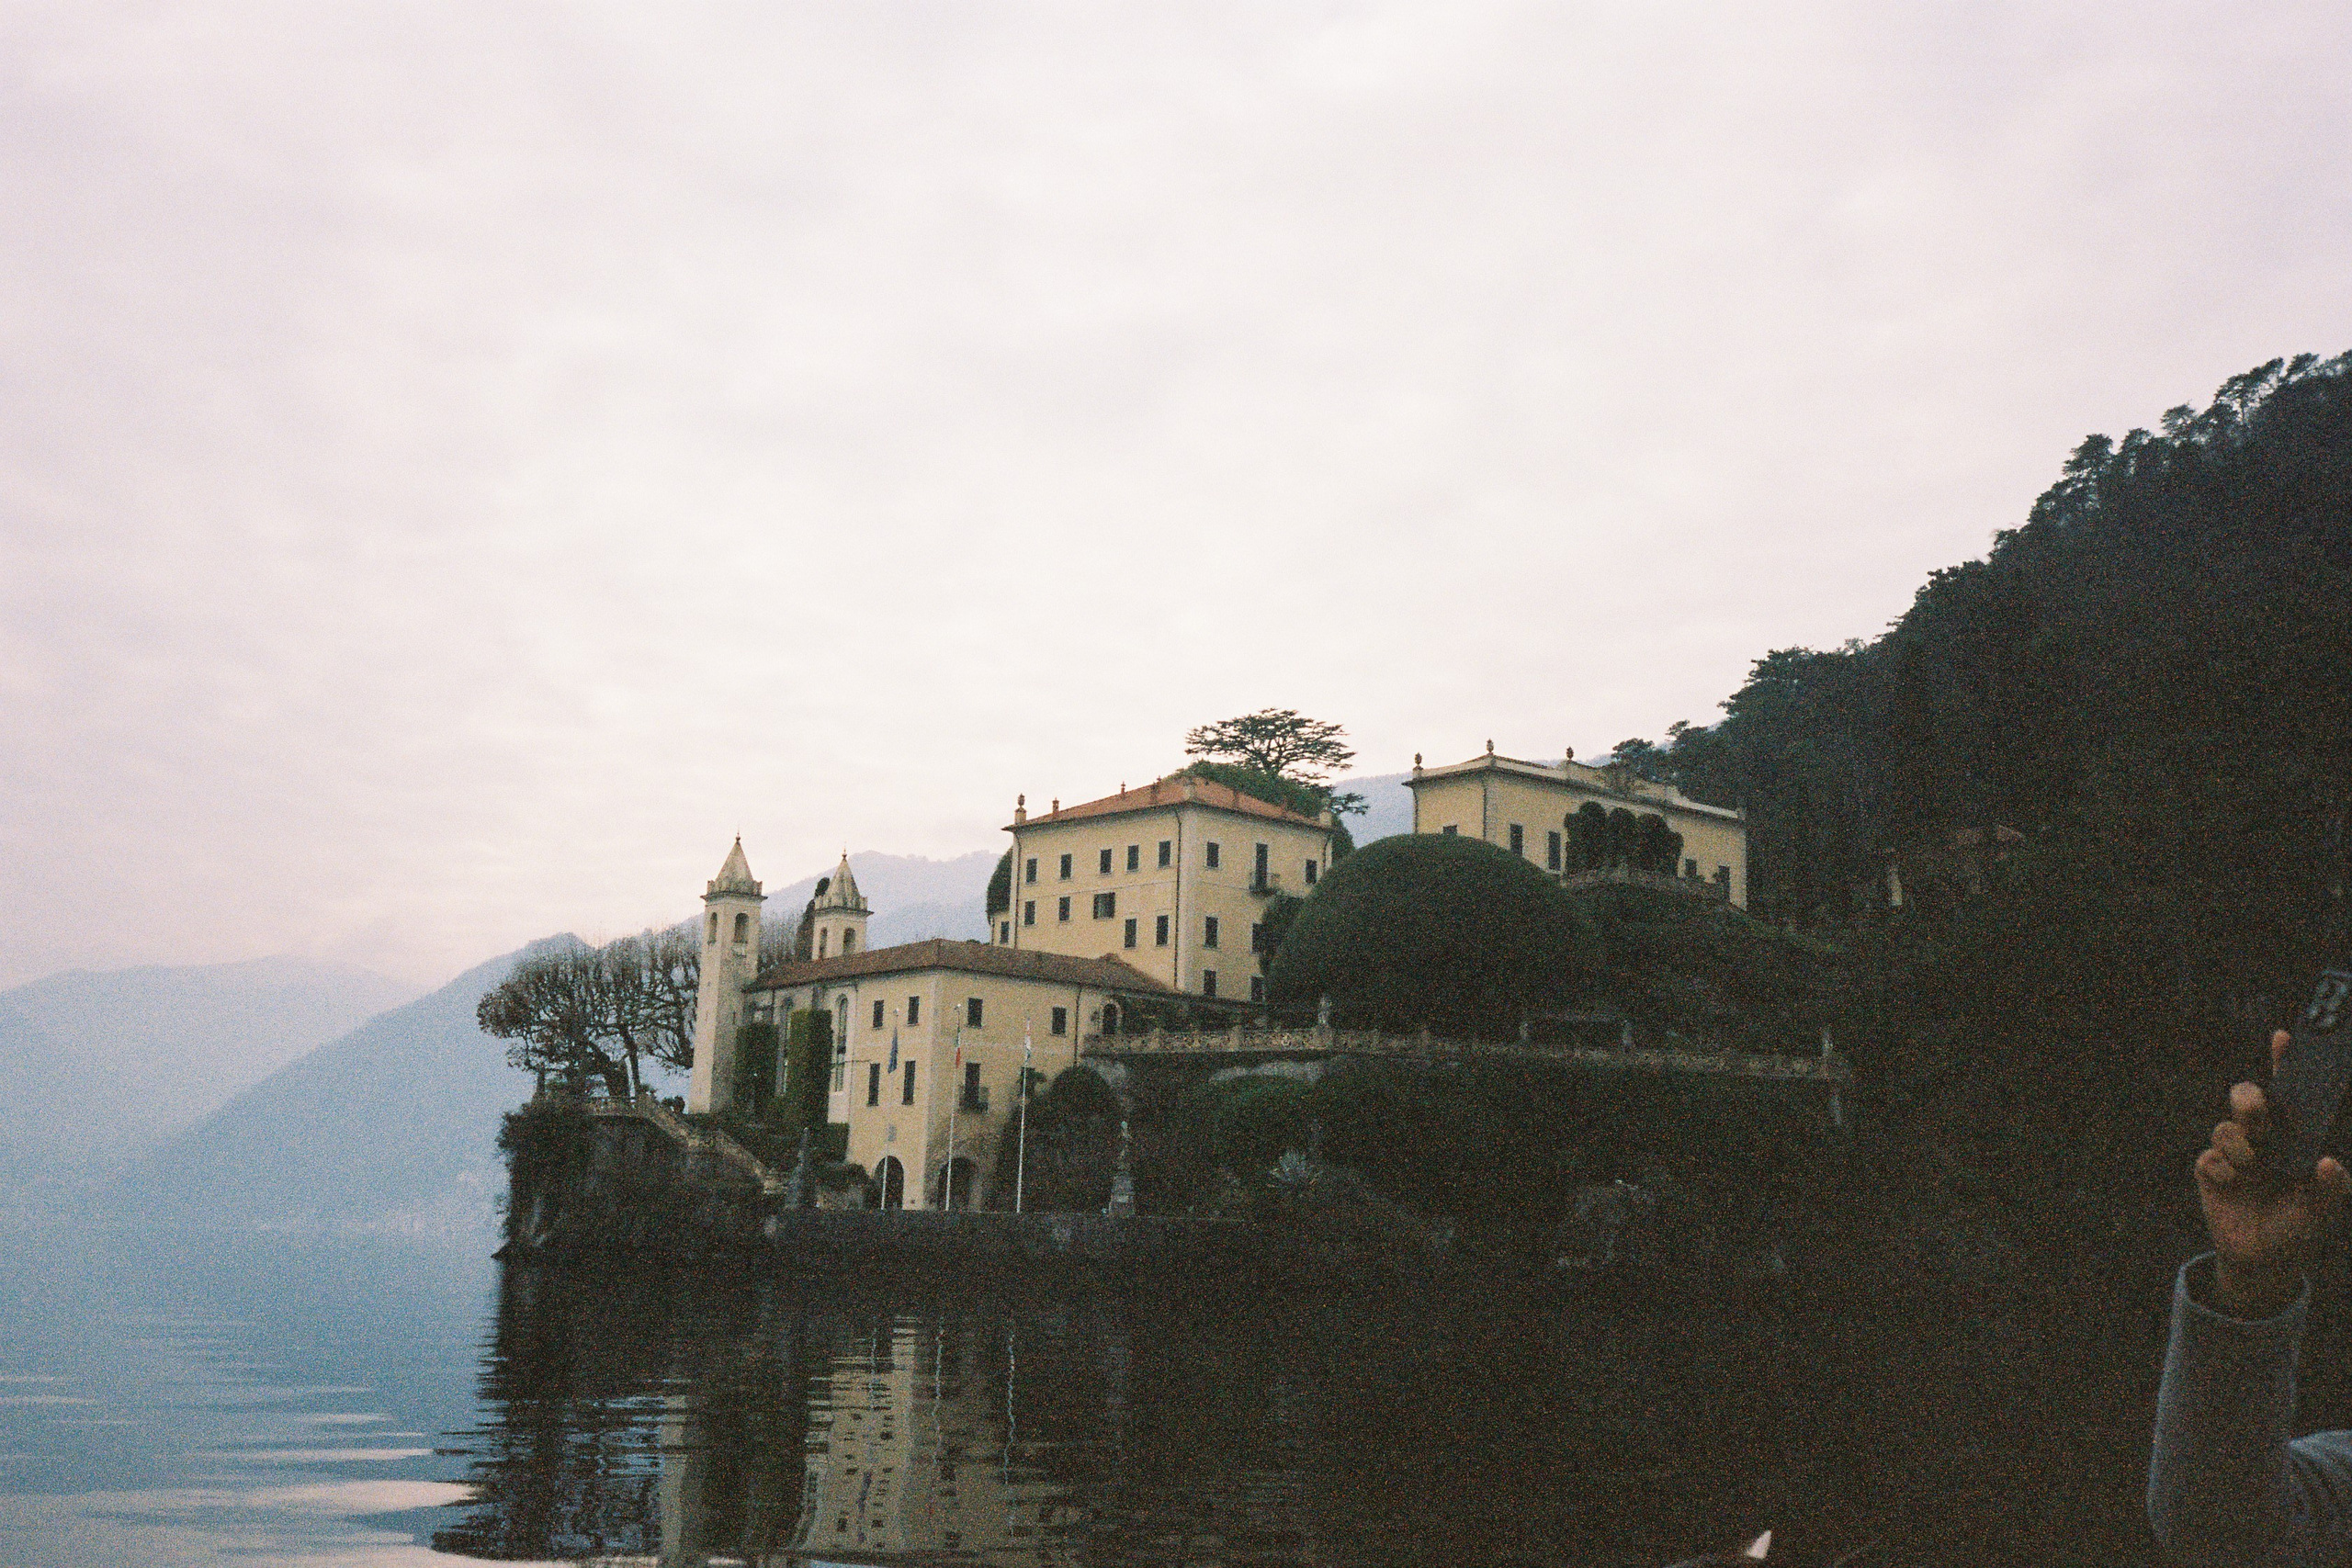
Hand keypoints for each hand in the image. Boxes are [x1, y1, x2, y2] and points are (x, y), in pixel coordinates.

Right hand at [2196, 1029, 2351, 1316]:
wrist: (2262, 1261)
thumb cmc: (2299, 1229)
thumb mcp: (2323, 1213)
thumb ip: (2331, 1188)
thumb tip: (2327, 1161)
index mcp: (2293, 1139)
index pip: (2289, 1095)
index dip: (2284, 1064)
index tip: (2283, 1038)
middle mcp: (2263, 1139)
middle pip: (2248, 1099)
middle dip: (2250, 1100)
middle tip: (2257, 1113)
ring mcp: (2235, 1153)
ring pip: (2226, 1125)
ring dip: (2240, 1144)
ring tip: (2251, 1167)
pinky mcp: (2211, 1170)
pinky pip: (2210, 1157)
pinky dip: (2223, 1171)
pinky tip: (2233, 1187)